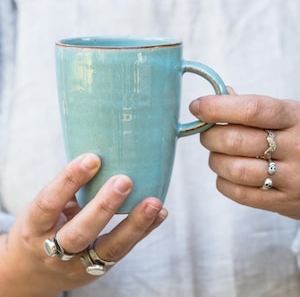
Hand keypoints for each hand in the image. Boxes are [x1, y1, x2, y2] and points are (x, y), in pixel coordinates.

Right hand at [0, 153, 167, 296]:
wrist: (31, 274)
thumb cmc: (39, 230)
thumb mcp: (41, 211)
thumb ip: (66, 191)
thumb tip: (97, 158)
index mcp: (34, 228)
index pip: (49, 203)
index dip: (69, 180)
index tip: (93, 158)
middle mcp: (53, 251)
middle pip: (80, 232)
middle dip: (104, 206)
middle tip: (125, 181)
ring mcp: (78, 265)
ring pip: (109, 248)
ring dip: (135, 224)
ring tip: (154, 203)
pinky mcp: (98, 270)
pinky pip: (124, 251)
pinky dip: (144, 231)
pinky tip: (160, 214)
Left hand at [190, 87, 299, 218]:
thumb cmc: (299, 137)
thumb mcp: (287, 115)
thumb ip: (252, 106)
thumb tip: (219, 95)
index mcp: (294, 118)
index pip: (251, 110)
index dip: (217, 107)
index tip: (197, 107)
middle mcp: (296, 147)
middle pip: (235, 141)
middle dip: (209, 136)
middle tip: (208, 133)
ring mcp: (291, 177)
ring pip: (234, 169)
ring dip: (216, 160)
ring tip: (219, 154)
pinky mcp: (282, 201)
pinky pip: (238, 192)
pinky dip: (223, 181)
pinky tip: (228, 174)